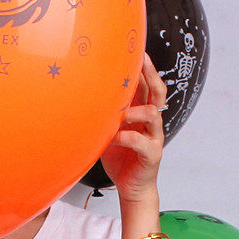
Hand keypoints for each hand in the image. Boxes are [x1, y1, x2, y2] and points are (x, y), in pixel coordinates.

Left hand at [99, 53, 165, 202]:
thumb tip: (81, 97)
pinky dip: (127, 137)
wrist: (131, 187)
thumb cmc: (120, 158)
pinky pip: (142, 141)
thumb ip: (103, 115)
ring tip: (119, 113)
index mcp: (141, 114)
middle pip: (157, 92)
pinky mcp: (152, 154)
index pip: (147, 86)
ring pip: (153, 114)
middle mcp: (151, 123)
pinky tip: (114, 138)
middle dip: (150, 75)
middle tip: (143, 61)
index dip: (144, 69)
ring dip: (135, 110)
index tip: (137, 51)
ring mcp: (154, 137)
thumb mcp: (108, 131)